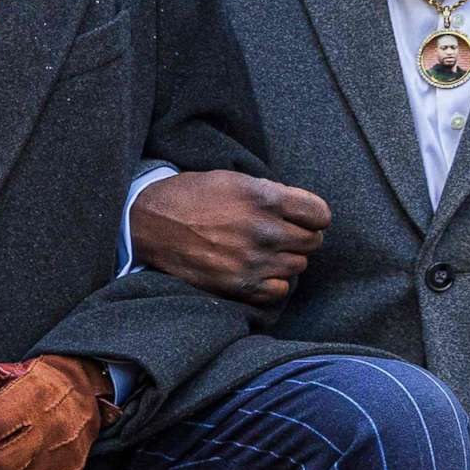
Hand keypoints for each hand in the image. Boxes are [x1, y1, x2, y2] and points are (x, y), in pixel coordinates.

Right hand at [130, 170, 330, 304]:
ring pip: (298, 266)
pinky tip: (258, 270)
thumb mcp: (231, 179)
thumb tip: (298, 209)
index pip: (320, 213)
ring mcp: (252, 261)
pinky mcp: (239, 285)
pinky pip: (279, 290)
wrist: (149, 223)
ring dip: (287, 259)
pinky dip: (273, 282)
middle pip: (313, 242)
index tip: (304, 218)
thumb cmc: (190, 196)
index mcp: (264, 198)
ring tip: (265, 251)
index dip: (314, 216)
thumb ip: (269, 192)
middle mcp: (263, 230)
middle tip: (282, 234)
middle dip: (302, 237)